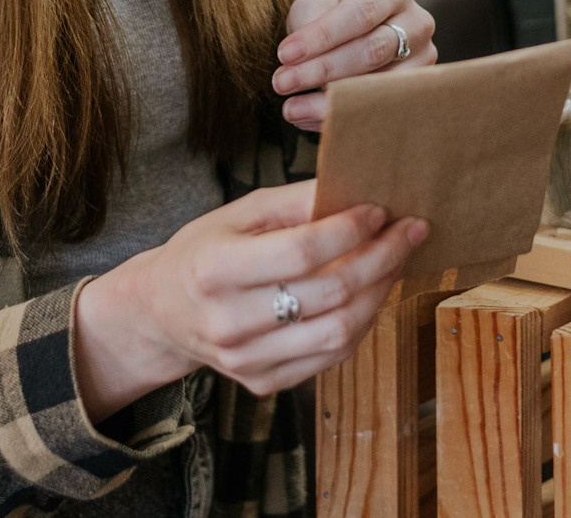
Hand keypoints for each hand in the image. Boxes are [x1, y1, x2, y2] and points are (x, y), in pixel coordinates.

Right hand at [74, 181, 426, 414]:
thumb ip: (294, 201)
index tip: (379, 209)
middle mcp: (228, 321)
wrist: (162, 312)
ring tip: (396, 260)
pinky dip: (362, 322)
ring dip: (380, 293)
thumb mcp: (237, 213)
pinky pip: (330, 356)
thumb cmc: (204, 252)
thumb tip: (354, 188)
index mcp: (215, 270)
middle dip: (381, 257)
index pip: (300, 252)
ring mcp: (246, 360)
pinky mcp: (263, 382)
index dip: (348, 230)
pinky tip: (372, 292)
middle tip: (408, 230)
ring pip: (339, 333)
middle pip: (329, 294)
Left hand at [273, 0, 435, 130]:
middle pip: (372, 51)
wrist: (362, 32)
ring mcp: (424, 60)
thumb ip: (308, 25)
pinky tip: (307, 118)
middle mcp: (417, 23)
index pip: (360, 13)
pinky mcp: (419, 92)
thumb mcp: (316, 7)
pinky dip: (339, 117)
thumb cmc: (335, 15)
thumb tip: (298, 63)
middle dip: (322, 70)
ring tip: (290, 109)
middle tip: (282, 83)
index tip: (284, 55)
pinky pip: (379, 110)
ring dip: (328, 101)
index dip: (322, 36)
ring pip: (378, 86)